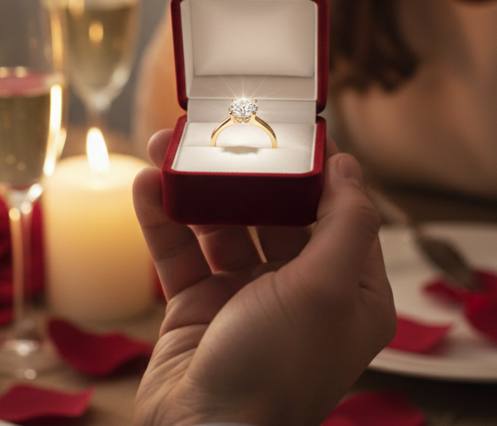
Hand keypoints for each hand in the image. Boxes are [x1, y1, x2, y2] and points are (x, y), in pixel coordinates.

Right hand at [132, 131, 395, 425]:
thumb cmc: (277, 370)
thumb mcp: (325, 290)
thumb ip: (345, 223)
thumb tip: (349, 166)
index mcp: (347, 290)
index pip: (337, 212)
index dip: (313, 168)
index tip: (286, 127)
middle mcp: (301, 290)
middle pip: (274, 212)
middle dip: (244, 171)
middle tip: (217, 131)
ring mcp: (247, 297)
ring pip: (222, 226)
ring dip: (196, 188)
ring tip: (168, 147)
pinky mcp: (199, 306)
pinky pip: (182, 253)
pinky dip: (164, 219)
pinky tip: (146, 185)